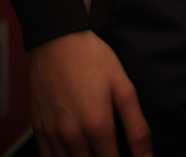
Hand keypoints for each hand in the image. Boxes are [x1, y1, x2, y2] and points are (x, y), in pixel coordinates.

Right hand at [30, 29, 152, 156]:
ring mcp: (52, 135)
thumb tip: (147, 156)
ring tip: (97, 150)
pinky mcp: (38, 130)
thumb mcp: (123, 86)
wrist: (57, 39)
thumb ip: (136, 126)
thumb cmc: (92, 59)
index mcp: (96, 125)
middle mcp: (71, 135)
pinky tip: (77, 152)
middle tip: (114, 150)